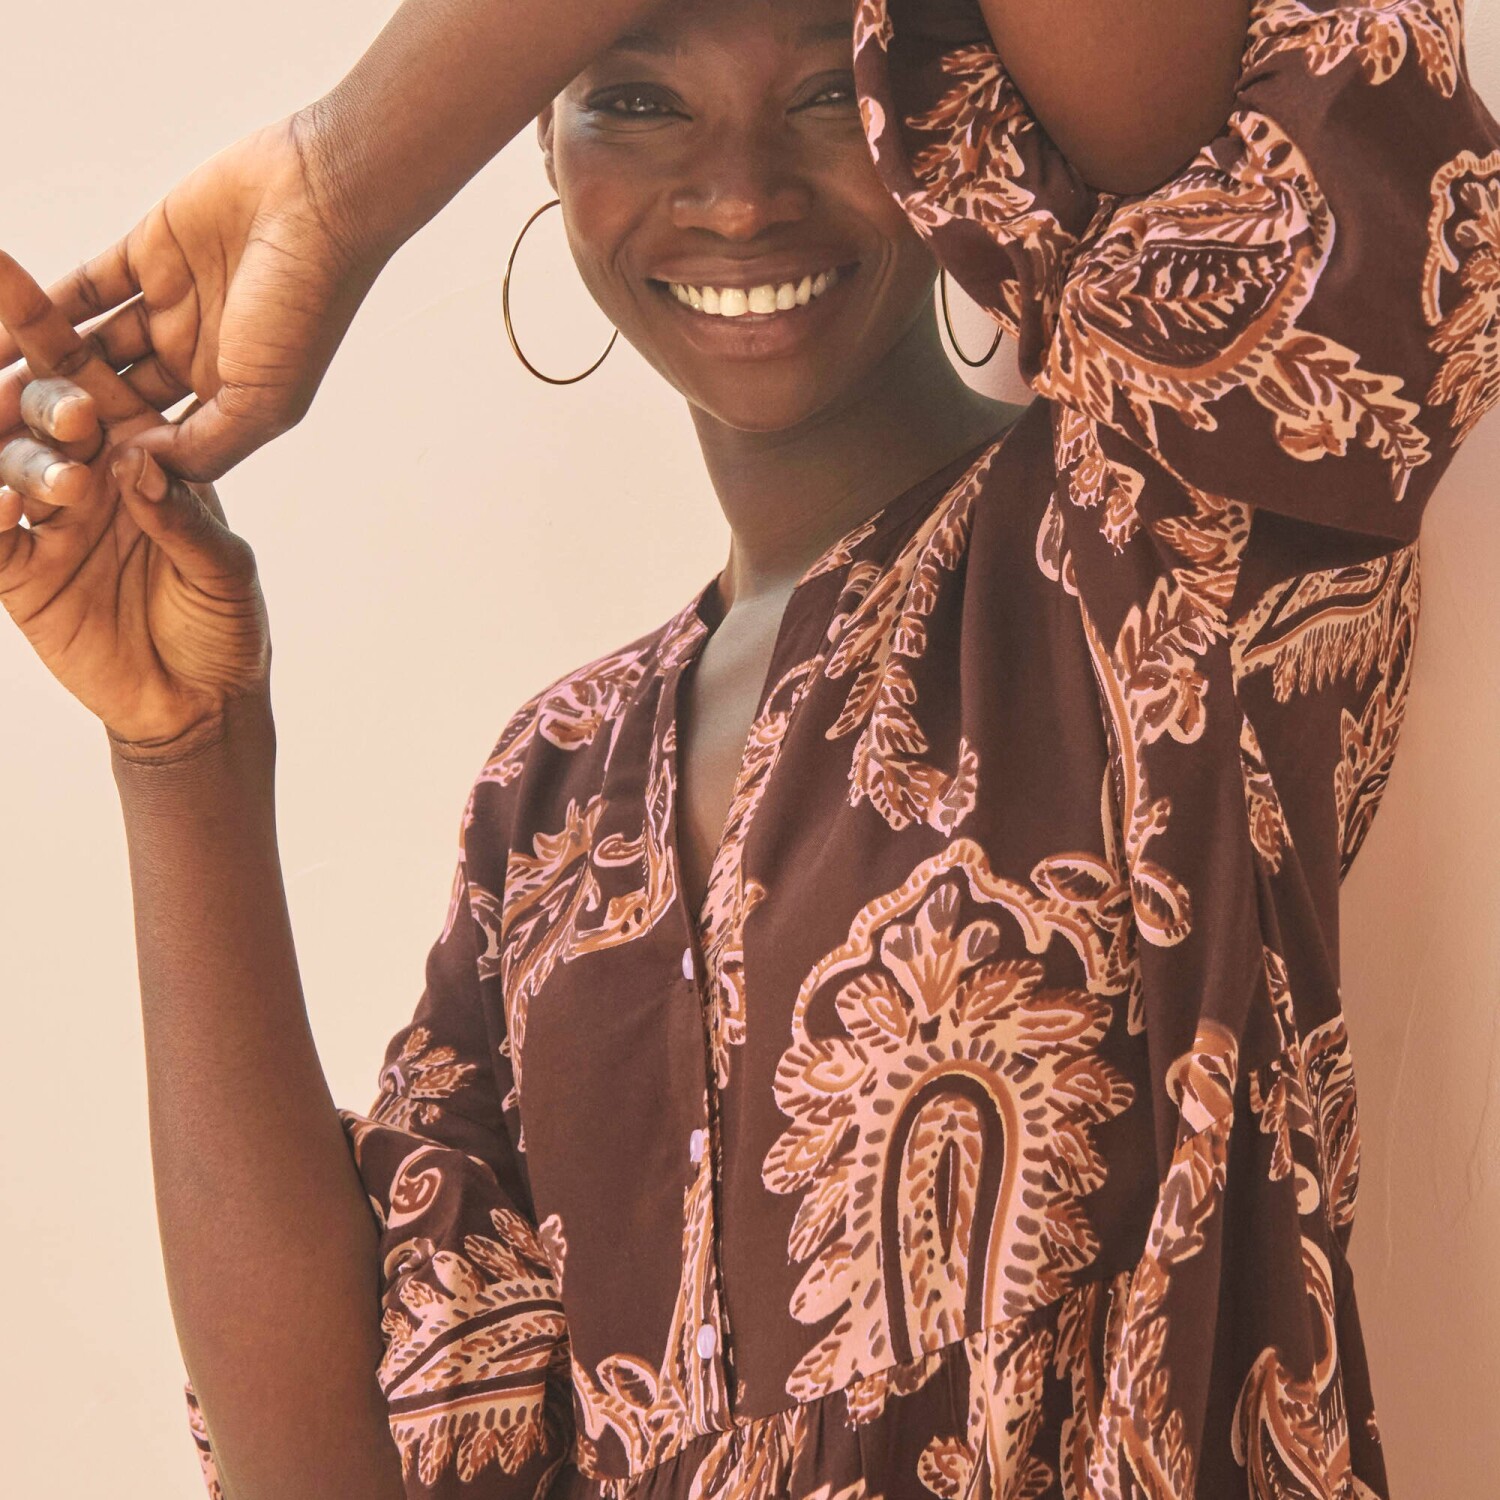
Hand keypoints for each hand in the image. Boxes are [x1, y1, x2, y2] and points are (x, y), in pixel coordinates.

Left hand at [0, 111, 379, 484]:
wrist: (321, 201)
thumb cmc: (307, 309)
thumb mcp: (264, 402)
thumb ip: (203, 446)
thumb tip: (138, 477)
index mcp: (228, 405)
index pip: (155, 447)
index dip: (105, 468)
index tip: (51, 494)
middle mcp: (196, 362)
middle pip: (115, 401)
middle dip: (62, 424)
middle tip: (0, 447)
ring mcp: (169, 308)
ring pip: (90, 348)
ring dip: (39, 368)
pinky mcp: (145, 256)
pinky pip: (82, 289)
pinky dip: (38, 305)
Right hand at [0, 250, 269, 762]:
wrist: (199, 703)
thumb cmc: (226, 626)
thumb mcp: (223, 571)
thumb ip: (185, 521)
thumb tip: (139, 467)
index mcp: (140, 453)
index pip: (92, 378)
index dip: (54, 330)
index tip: (16, 281)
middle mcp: (89, 473)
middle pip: (45, 409)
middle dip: (44, 394)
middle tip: (73, 412)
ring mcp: (48, 519)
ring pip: (10, 462)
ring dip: (23, 459)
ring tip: (63, 483)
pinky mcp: (19, 571)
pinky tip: (0, 507)